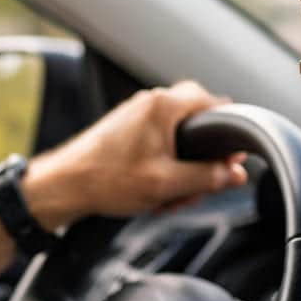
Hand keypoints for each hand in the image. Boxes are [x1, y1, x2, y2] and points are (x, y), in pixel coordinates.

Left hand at [22, 81, 247, 228]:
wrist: (64, 185)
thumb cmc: (108, 180)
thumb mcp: (167, 184)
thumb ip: (208, 177)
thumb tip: (236, 173)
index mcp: (162, 106)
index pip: (213, 103)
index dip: (226, 131)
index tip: (229, 157)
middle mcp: (149, 103)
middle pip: (195, 124)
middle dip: (200, 160)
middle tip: (192, 188)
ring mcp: (135, 115)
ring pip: (175, 139)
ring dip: (178, 170)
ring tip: (166, 197)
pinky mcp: (125, 130)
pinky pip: (156, 144)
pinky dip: (160, 168)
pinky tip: (151, 193)